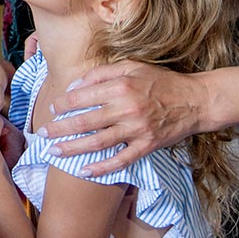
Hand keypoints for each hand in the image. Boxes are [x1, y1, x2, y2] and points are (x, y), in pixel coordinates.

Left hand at [40, 62, 211, 175]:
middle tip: (43, 134)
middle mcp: (127, 108)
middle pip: (85, 121)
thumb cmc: (161, 82)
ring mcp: (137, 129)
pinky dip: (102, 167)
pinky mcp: (147, 146)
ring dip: (73, 148)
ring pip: (98, 141)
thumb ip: (101, 73)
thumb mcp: (132, 66)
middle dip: (60, 128)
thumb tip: (75, 85)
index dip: (64, 104)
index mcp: (121, 86)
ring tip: (55, 152)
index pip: (83, 97)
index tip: (53, 109)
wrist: (195, 100)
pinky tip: (85, 171)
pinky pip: (121, 160)